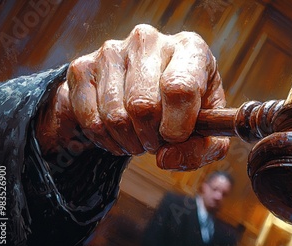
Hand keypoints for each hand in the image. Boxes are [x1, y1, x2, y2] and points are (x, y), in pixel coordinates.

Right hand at [36, 24, 228, 169]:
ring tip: (140, 137)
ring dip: (129, 141)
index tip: (175, 138)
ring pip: (115, 116)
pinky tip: (119, 134)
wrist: (150, 92)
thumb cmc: (188, 110)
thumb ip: (203, 149)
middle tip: (157, 140)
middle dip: (151, 137)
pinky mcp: (82, 67)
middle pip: (143, 105)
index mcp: (189, 48)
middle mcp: (149, 41)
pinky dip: (106, 140)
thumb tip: (165, 158)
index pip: (179, 89)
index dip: (177, 126)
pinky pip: (91, 120)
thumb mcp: (209, 131)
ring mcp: (112, 51)